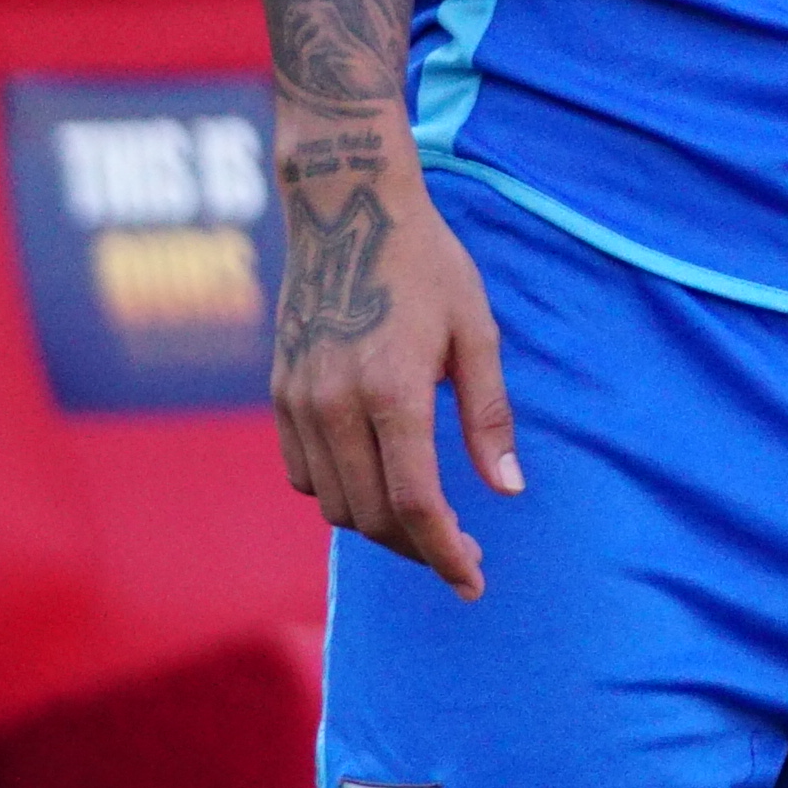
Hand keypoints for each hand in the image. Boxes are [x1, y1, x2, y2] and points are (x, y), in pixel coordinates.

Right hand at [268, 130, 520, 599]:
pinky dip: (340, 493)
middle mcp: (335, 404)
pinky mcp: (280, 393)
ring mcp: (298, 401)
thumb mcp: (478, 332)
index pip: (414, 504)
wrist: (346, 207)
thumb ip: (488, 417)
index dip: (444, 553)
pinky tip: (378, 480)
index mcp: (392, 392)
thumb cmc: (428, 265)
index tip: (473, 580)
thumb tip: (508, 490)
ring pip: (332, 503)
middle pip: (370, 517)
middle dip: (418, 549)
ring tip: (428, 524)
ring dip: (378, 526)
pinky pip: (304, 473)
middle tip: (462, 556)